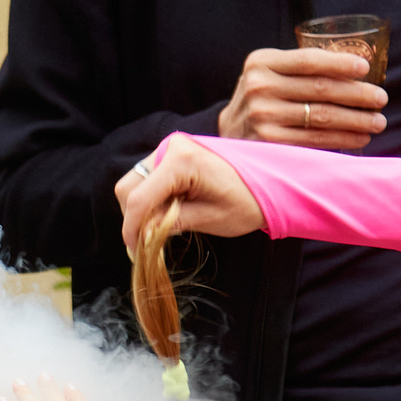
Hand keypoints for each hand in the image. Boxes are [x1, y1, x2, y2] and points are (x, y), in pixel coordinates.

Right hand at [116, 137, 264, 253]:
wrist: (271, 182)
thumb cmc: (247, 201)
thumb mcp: (209, 218)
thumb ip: (171, 223)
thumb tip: (142, 234)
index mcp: (181, 160)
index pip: (139, 199)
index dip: (131, 229)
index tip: (135, 252)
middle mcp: (170, 148)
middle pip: (129, 188)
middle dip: (135, 218)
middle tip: (149, 243)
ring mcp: (170, 149)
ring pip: (134, 184)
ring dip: (142, 209)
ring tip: (164, 227)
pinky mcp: (172, 156)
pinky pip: (147, 181)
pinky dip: (151, 200)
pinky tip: (169, 213)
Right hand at [218, 47, 385, 150]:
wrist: (228, 133)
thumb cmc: (262, 98)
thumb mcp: (269, 73)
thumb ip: (298, 68)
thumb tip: (356, 71)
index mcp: (261, 62)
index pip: (308, 60)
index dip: (340, 63)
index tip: (366, 68)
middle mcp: (259, 87)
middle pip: (320, 89)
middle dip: (357, 94)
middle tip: (381, 99)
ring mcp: (262, 116)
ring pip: (321, 116)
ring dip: (356, 119)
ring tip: (378, 121)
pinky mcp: (268, 142)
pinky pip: (314, 140)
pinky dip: (342, 139)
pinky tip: (359, 138)